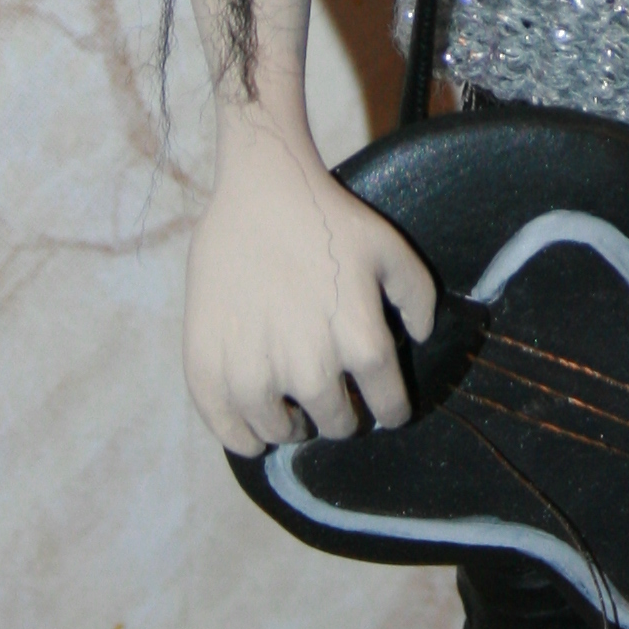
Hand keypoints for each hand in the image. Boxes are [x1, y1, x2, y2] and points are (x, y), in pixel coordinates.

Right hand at [181, 125, 438, 454]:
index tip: (382, 406)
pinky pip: (232, 434)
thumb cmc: (327, 218)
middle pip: (335, 424)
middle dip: (341, 414)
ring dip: (294, 425)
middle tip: (332, 397)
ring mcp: (255, 374)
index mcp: (362, 343)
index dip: (390, 409)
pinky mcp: (209, 371)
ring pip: (282, 433)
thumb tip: (419, 339)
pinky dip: (246, 438)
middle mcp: (311, 370)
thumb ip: (418, 297)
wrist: (260, 190)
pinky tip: (255, 424)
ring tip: (293, 405)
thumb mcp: (390, 249)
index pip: (388, 408)